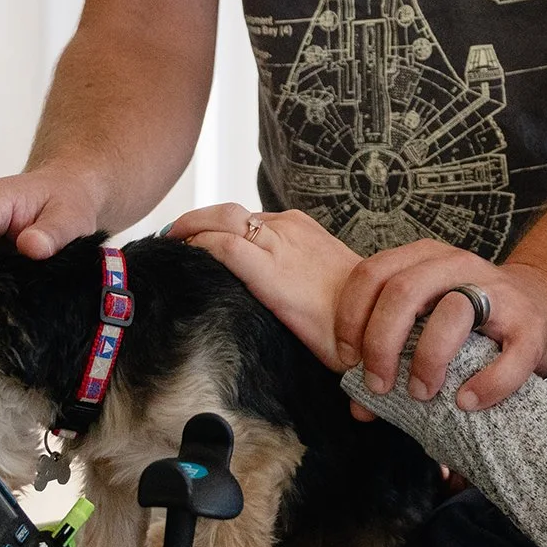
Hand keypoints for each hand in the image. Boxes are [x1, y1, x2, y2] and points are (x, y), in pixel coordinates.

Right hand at [171, 207, 360, 370]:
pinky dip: (237, 222)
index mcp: (275, 273)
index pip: (221, 243)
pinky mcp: (305, 224)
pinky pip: (262, 215)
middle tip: (169, 235)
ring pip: (241, 211)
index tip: (171, 253)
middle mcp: (284, 242)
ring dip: (212, 219)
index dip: (192, 243)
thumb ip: (249, 302)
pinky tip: (227, 236)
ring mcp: (295, 228)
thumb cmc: (332, 335)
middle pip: (225, 215)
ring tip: (191, 235)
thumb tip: (216, 292)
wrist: (377, 312)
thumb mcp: (284, 329)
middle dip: (191, 221)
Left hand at [333, 241, 546, 411]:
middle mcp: (458, 265)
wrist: (541, 306)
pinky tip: (467, 402)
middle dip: (381, 343)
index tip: (347, 360)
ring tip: (421, 394)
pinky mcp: (531, 326)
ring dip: (428, 360)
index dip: (350, 318)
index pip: (372, 274)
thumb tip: (359, 408)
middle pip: (404, 291)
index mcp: (425, 259)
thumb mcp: (427, 319)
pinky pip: (509, 356)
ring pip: (453, 312)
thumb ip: (390, 356)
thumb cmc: (470, 320)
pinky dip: (486, 385)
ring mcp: (497, 291)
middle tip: (378, 386)